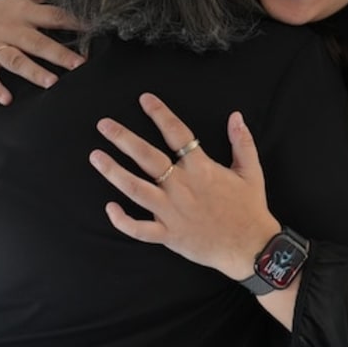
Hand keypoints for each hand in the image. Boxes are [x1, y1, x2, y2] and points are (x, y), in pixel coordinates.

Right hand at [0, 0, 84, 118]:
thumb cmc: (0, 13)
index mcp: (23, 13)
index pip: (53, 16)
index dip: (74, 21)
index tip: (94, 29)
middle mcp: (9, 29)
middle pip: (36, 41)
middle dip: (58, 53)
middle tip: (79, 64)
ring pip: (14, 59)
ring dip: (32, 71)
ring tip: (51, 83)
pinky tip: (7, 99)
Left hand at [89, 93, 280, 281]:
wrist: (251, 247)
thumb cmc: (250, 208)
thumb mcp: (251, 171)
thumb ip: (242, 142)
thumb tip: (236, 116)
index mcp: (201, 169)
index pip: (177, 134)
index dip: (160, 114)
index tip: (145, 99)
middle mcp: (182, 187)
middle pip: (147, 158)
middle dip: (123, 139)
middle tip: (103, 125)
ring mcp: (172, 212)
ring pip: (136, 189)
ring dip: (114, 172)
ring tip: (95, 157)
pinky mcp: (169, 234)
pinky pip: (140, 229)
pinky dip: (123, 221)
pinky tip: (109, 208)